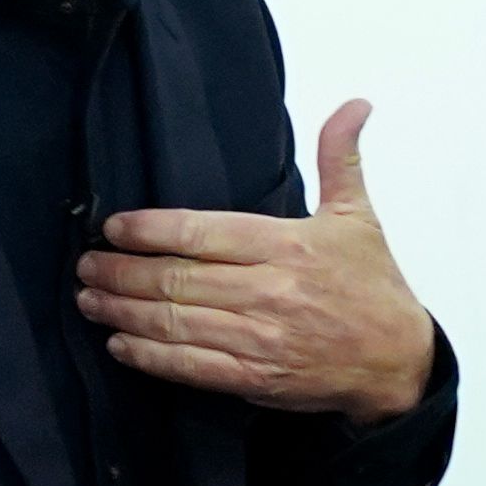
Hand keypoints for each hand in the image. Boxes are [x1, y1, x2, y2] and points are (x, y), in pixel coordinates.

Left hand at [78, 99, 437, 421]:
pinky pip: (192, 367)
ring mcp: (262, 339)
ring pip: (175, 323)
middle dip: (120, 272)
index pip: (201, 232)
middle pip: (176, 279)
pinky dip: (151, 357)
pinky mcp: (258, 379)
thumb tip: (355, 106)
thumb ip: (341, 159)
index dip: (148, 229)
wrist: (399, 362)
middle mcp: (270, 292)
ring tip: (90, 301)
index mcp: (288, 246)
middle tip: (85, 266)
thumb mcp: (359, 217)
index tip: (114, 228)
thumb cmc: (374, 287)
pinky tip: (122, 344)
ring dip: (123, 312)